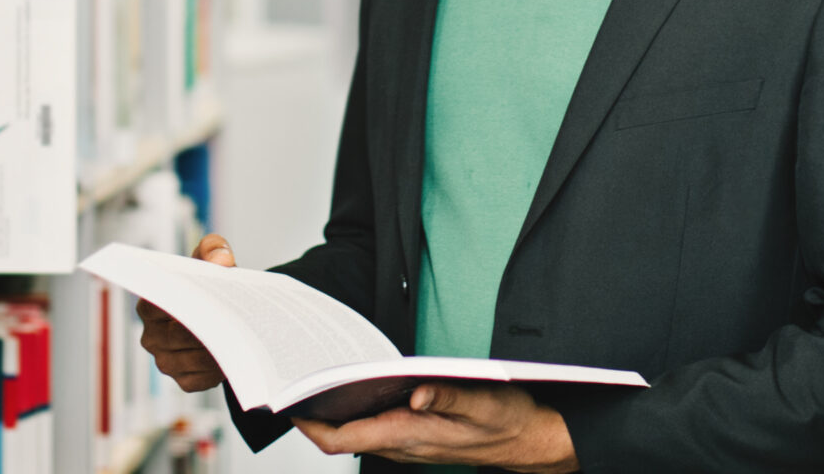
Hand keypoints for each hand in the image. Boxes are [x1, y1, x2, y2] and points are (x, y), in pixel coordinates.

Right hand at [135, 235, 236, 392]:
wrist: (221, 314)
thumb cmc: (210, 285)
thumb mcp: (211, 259)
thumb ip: (214, 248)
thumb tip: (221, 260)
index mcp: (149, 306)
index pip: (156, 305)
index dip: (179, 301)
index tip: (200, 295)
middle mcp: (151, 337)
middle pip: (176, 335)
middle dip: (203, 326)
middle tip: (229, 317)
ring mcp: (165, 362)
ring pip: (191, 358)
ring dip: (215, 348)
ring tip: (238, 335)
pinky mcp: (184, 381)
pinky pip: (201, 378)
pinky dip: (218, 368)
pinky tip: (235, 355)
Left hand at [292, 382, 577, 472]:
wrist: (532, 442)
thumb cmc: (510, 422)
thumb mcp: (484, 403)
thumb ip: (448, 397)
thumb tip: (416, 392)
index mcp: (411, 436)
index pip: (344, 440)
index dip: (311, 425)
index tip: (291, 403)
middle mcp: (405, 444)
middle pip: (344, 437)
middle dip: (316, 415)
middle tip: (297, 382)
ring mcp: (411, 443)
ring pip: (359, 433)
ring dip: (336, 412)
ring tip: (320, 379)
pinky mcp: (420, 436)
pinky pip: (377, 428)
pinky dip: (360, 410)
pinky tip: (360, 386)